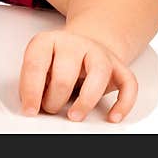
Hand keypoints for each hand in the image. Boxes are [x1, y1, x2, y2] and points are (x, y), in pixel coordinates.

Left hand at [19, 28, 137, 122]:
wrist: (82, 44)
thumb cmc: (56, 60)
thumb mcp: (39, 64)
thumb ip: (34, 80)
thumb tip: (31, 104)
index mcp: (47, 41)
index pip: (35, 65)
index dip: (31, 90)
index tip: (30, 109)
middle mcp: (74, 43)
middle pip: (65, 73)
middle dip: (55, 97)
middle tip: (50, 108)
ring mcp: (98, 52)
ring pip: (98, 75)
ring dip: (86, 100)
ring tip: (74, 115)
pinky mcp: (118, 65)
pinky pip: (128, 83)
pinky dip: (123, 103)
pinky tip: (113, 117)